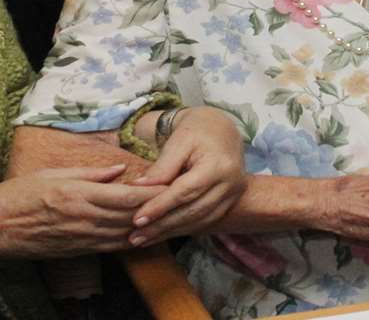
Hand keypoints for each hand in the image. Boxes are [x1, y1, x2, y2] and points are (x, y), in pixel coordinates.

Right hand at [0, 165, 166, 259]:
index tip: (171, 186)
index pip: (127, 196)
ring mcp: (80, 239)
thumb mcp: (53, 173)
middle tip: (180, 202)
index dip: (153, 194)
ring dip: (147, 229)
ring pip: (124, 235)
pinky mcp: (76, 251)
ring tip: (169, 220)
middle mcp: (83, 219)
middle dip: (157, 211)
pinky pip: (109, 247)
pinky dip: (128, 241)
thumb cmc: (17, 194)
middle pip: (131, 217)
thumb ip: (90, 173)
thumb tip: (120, 170)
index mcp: (78, 195)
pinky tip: (141, 235)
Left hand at [126, 109, 247, 245]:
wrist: (221, 129)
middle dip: (162, 226)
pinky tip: (163, 234)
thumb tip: (138, 188)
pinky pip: (205, 222)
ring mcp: (233, 195)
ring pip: (198, 221)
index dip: (160, 207)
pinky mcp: (230, 202)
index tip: (136, 219)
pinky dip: (182, 229)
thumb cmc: (196, 131)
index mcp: (218, 165)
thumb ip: (161, 167)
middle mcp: (231, 183)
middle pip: (192, 211)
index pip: (185, 191)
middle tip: (135, 237)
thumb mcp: (178, 141)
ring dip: (170, 233)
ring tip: (143, 239)